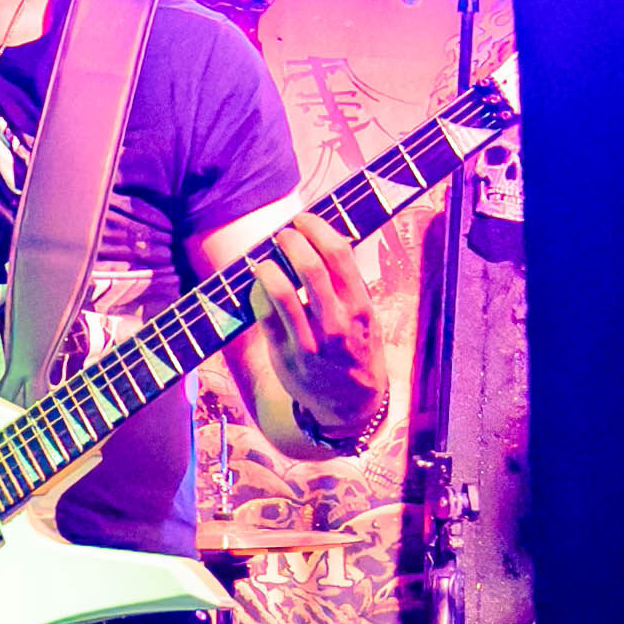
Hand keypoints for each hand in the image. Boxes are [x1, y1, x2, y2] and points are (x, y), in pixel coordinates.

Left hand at [249, 212, 386, 436]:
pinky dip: (258, 293)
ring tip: (264, 260)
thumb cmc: (357, 350)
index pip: (339, 255)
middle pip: (310, 268)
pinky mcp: (284, 355)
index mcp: (360, 307)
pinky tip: (259, 285)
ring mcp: (309, 341)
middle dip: (292, 241)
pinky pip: (263, 315)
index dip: (317, 228)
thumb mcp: (366, 316)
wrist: (350, 405)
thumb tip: (324, 239)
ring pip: (281, 292)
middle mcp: (336, 323)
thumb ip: (347, 283)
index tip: (304, 219)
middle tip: (283, 234)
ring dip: (268, 266)